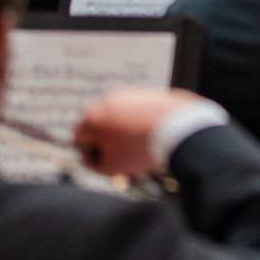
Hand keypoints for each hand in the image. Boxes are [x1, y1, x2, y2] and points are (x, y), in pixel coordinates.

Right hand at [73, 87, 205, 176]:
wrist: (180, 129)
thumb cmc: (142, 149)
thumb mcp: (112, 166)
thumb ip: (94, 163)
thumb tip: (91, 157)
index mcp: (92, 115)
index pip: (79, 138)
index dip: (91, 156)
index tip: (107, 165)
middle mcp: (108, 99)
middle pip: (101, 126)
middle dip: (109, 143)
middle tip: (125, 160)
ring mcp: (130, 94)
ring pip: (121, 119)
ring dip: (126, 134)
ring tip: (143, 151)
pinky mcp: (150, 93)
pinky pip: (141, 113)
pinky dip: (144, 124)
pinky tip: (155, 137)